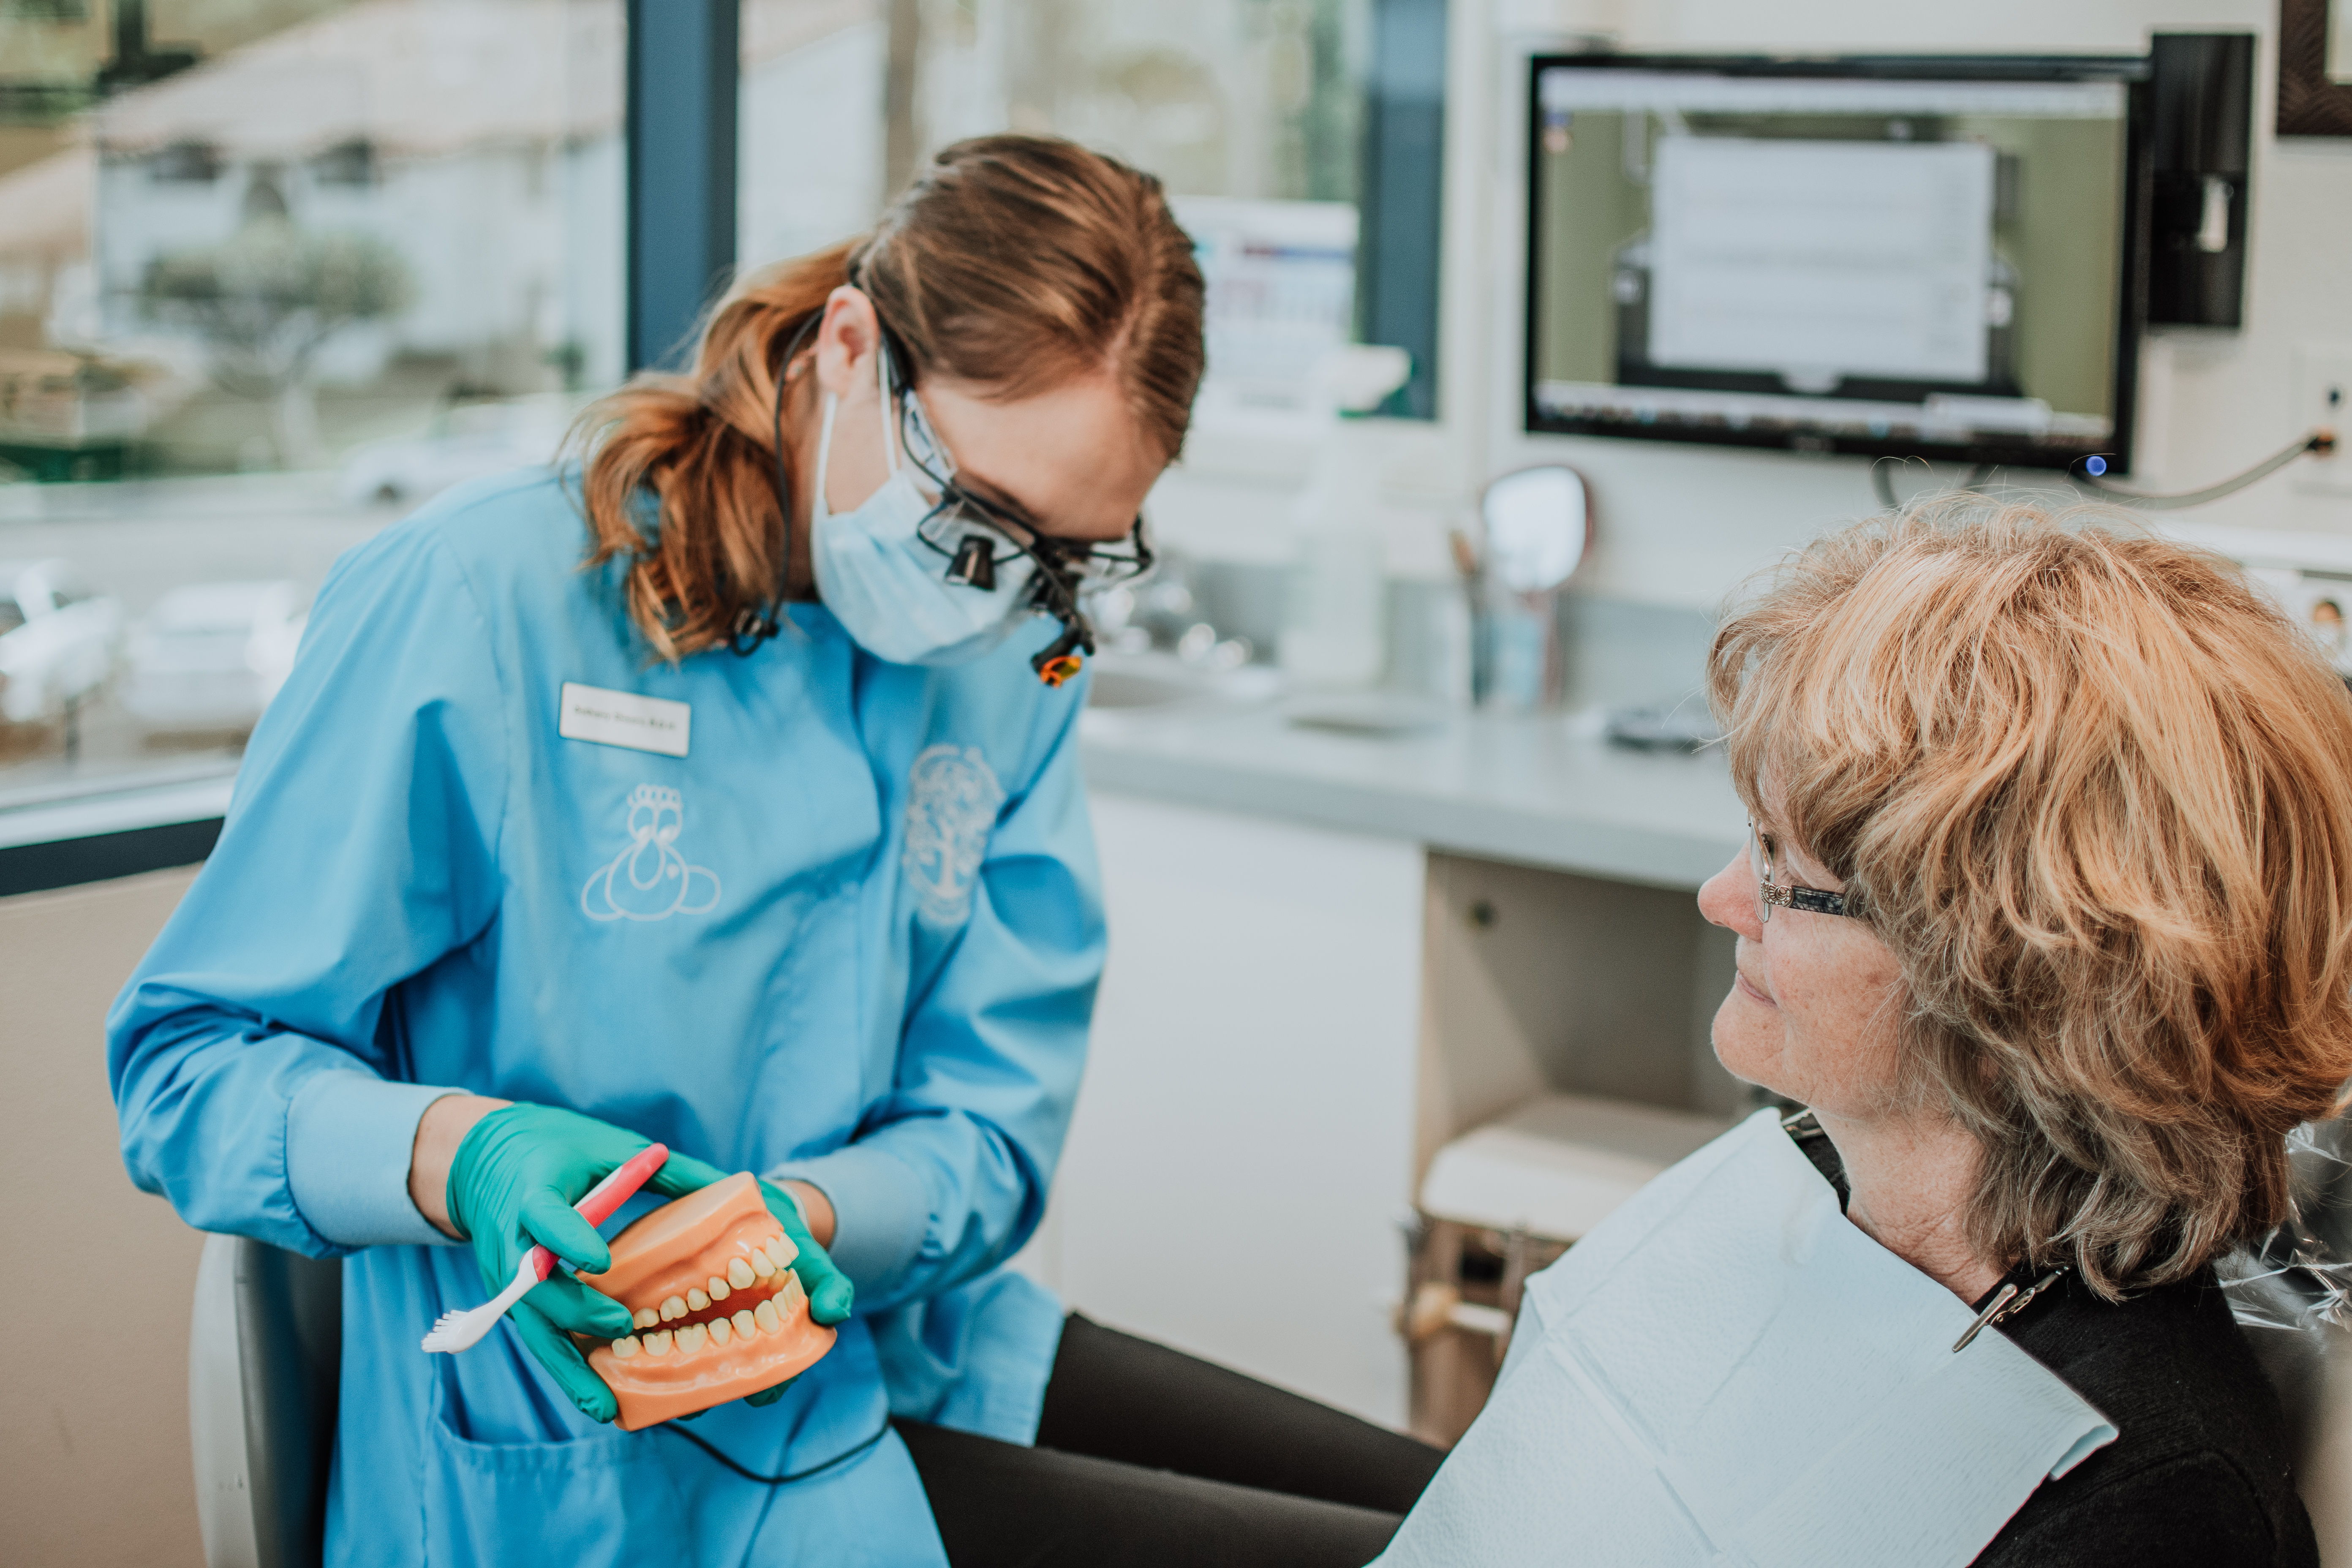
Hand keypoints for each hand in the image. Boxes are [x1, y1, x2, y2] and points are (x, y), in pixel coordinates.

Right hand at [439, 1103, 851, 1420]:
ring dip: (567, 1368)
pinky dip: (566, 1369)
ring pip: (533, 1329)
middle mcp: (511, 1243)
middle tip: (621, 1326)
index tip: (601, 1260)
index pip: (545, 1218)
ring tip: (605, 1406)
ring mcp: (505, 1278)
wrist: (480, 1158)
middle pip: (534, 1288)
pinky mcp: (511, 1298)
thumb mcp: (604, 1144)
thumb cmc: (553, 1145)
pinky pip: (538, 1337)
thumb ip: (662, 1169)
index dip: (570, 1240)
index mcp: (533, 1194)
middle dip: (576, 1310)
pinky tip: (597, 1399)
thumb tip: (731, 1185)